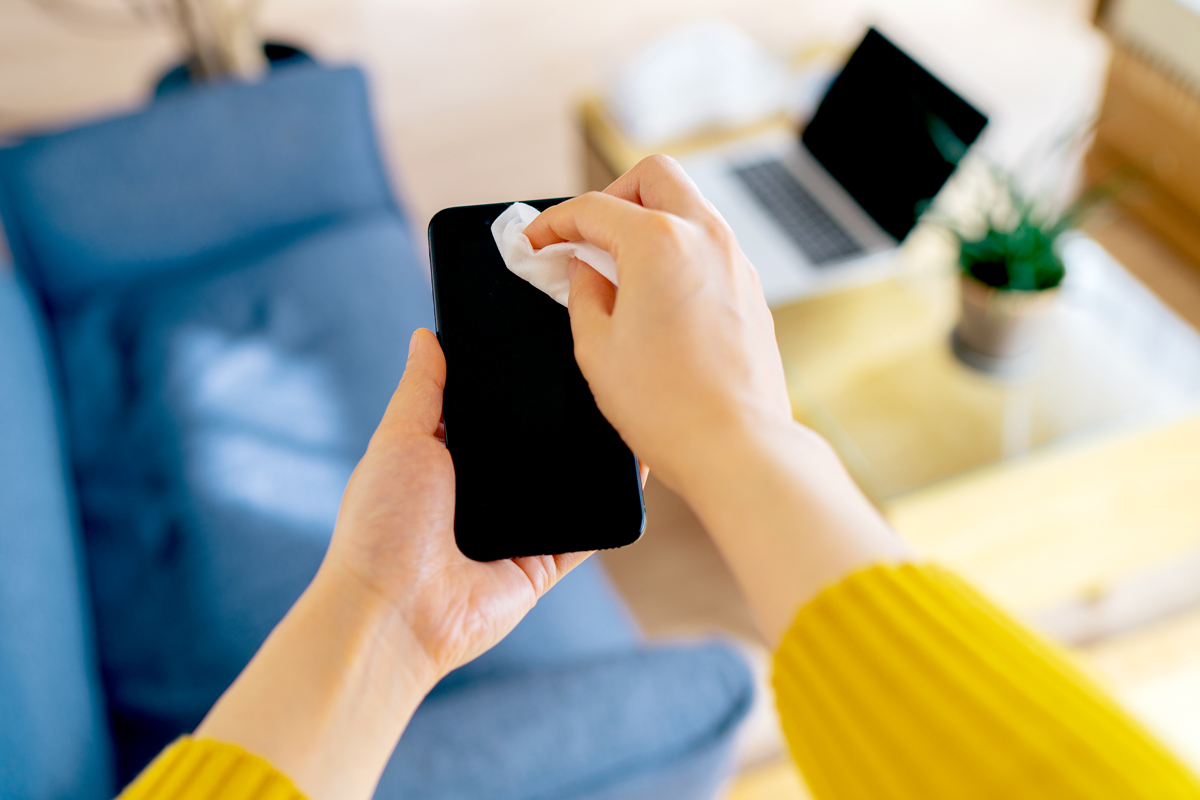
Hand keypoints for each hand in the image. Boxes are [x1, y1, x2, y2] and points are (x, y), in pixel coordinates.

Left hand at [196, 328, 591, 799]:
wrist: (396, 612)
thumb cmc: (382, 526)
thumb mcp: (398, 441)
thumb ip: (421, 390)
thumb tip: (426, 335)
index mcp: (448, 462)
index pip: (490, 413)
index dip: (513, 383)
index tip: (548, 340)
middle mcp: (485, 495)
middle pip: (533, 446)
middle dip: (560, 414)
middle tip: (597, 364)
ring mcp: (519, 530)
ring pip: (567, 483)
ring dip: (593, 454)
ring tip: (627, 403)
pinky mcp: (546, 563)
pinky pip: (589, 528)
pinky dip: (612, 500)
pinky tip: (639, 463)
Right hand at [525, 156, 906, 642]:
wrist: (737, 447)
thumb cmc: (668, 407)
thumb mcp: (597, 348)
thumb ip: (583, 294)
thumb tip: (584, 271)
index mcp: (659, 243)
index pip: (593, 208)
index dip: (554, 223)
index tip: (537, 241)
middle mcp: (705, 239)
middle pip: (654, 176)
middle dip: (613, 195)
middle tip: (587, 235)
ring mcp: (736, 263)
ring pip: (690, 207)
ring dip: (650, 220)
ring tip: (620, 267)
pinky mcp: (751, 292)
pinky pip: (710, 247)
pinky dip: (679, 251)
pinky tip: (657, 294)